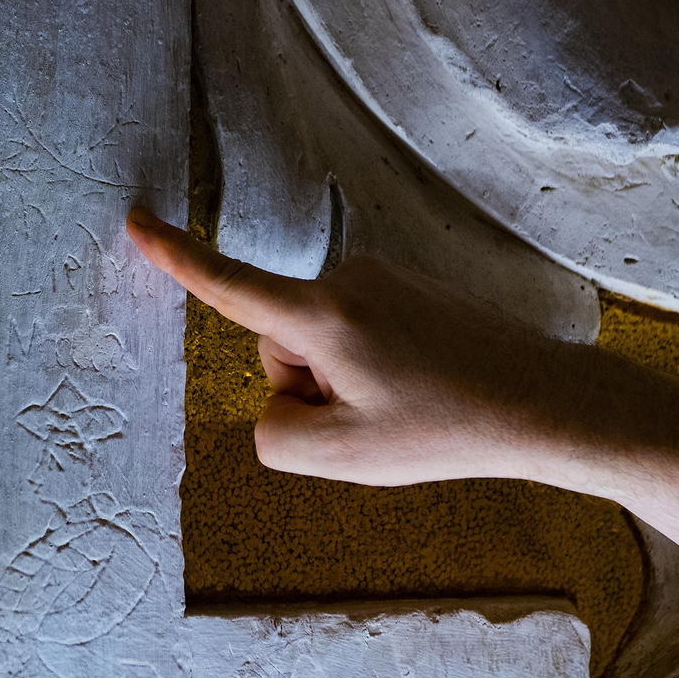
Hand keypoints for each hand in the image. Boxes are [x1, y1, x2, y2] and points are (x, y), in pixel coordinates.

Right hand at [126, 207, 582, 486]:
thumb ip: (275, 435)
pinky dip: (372, 368)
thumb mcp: (341, 457)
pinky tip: (422, 389)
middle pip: (279, 346)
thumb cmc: (445, 427)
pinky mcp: (406, 287)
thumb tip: (278, 406)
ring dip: (344, 381)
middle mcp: (346, 279)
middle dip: (309, 387)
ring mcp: (381, 279)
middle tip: (374, 417)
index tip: (135, 221)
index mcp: (322, 315)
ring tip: (406, 404)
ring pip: (318, 344)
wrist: (543, 400)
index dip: (175, 257)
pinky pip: (354, 335)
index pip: (229, 286)